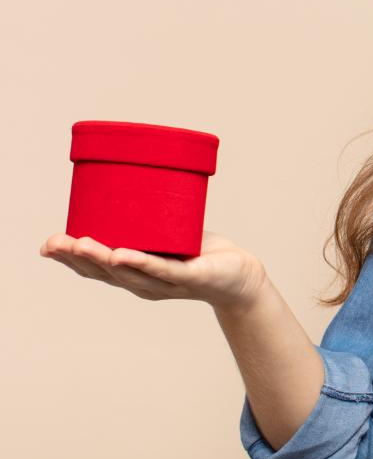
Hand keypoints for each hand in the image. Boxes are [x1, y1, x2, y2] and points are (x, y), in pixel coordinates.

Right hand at [38, 229, 267, 312]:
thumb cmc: (200, 253)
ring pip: (129, 271)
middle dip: (76, 257)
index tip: (47, 244)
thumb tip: (126, 175)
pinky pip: (163, 269)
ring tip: (80, 243)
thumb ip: (146, 215)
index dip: (69, 260)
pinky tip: (123, 255)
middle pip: (104, 273)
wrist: (240, 274)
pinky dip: (141, 262)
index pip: (95, 270)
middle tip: (54, 242)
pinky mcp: (190, 277)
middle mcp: (144, 283)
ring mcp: (166, 283)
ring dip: (102, 258)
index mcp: (133, 274)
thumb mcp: (166, 233)